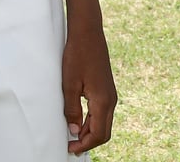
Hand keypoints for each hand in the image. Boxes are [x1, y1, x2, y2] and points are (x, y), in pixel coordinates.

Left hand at [62, 26, 116, 153]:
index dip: (83, 145)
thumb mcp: (70, 85)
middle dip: (88, 142)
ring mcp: (110, 93)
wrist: (88, 31)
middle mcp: (111, 99)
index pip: (97, 134)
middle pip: (104, 132)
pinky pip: (103, 111)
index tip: (69, 148)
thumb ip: (72, 110)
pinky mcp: (107, 87)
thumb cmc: (78, 55)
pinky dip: (93, 121)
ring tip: (72, 134)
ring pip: (104, 122)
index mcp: (103, 101)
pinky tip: (80, 119)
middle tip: (70, 145)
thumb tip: (74, 131)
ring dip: (90, 131)